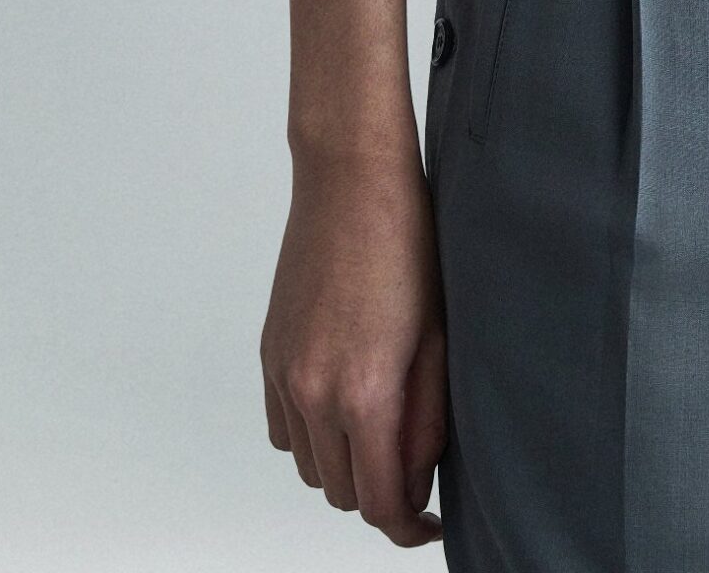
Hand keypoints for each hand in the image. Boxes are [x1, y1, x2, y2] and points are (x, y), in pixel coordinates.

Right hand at [260, 145, 447, 545]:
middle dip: (380, 493)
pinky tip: (346, 403)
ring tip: (385, 428)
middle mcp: (313, 393)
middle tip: (416, 468)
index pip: (377, 502)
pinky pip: (283, 429)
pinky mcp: (269, 354)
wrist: (352, 180)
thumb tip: (416, 481)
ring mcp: (284, 374)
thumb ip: (426, 420)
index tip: (430, 526)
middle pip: (340, 493)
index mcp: (364, 392)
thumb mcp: (439, 337)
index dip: (408, 527)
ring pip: (308, 466)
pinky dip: (312, 435)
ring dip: (345, 465)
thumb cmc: (410, 245)